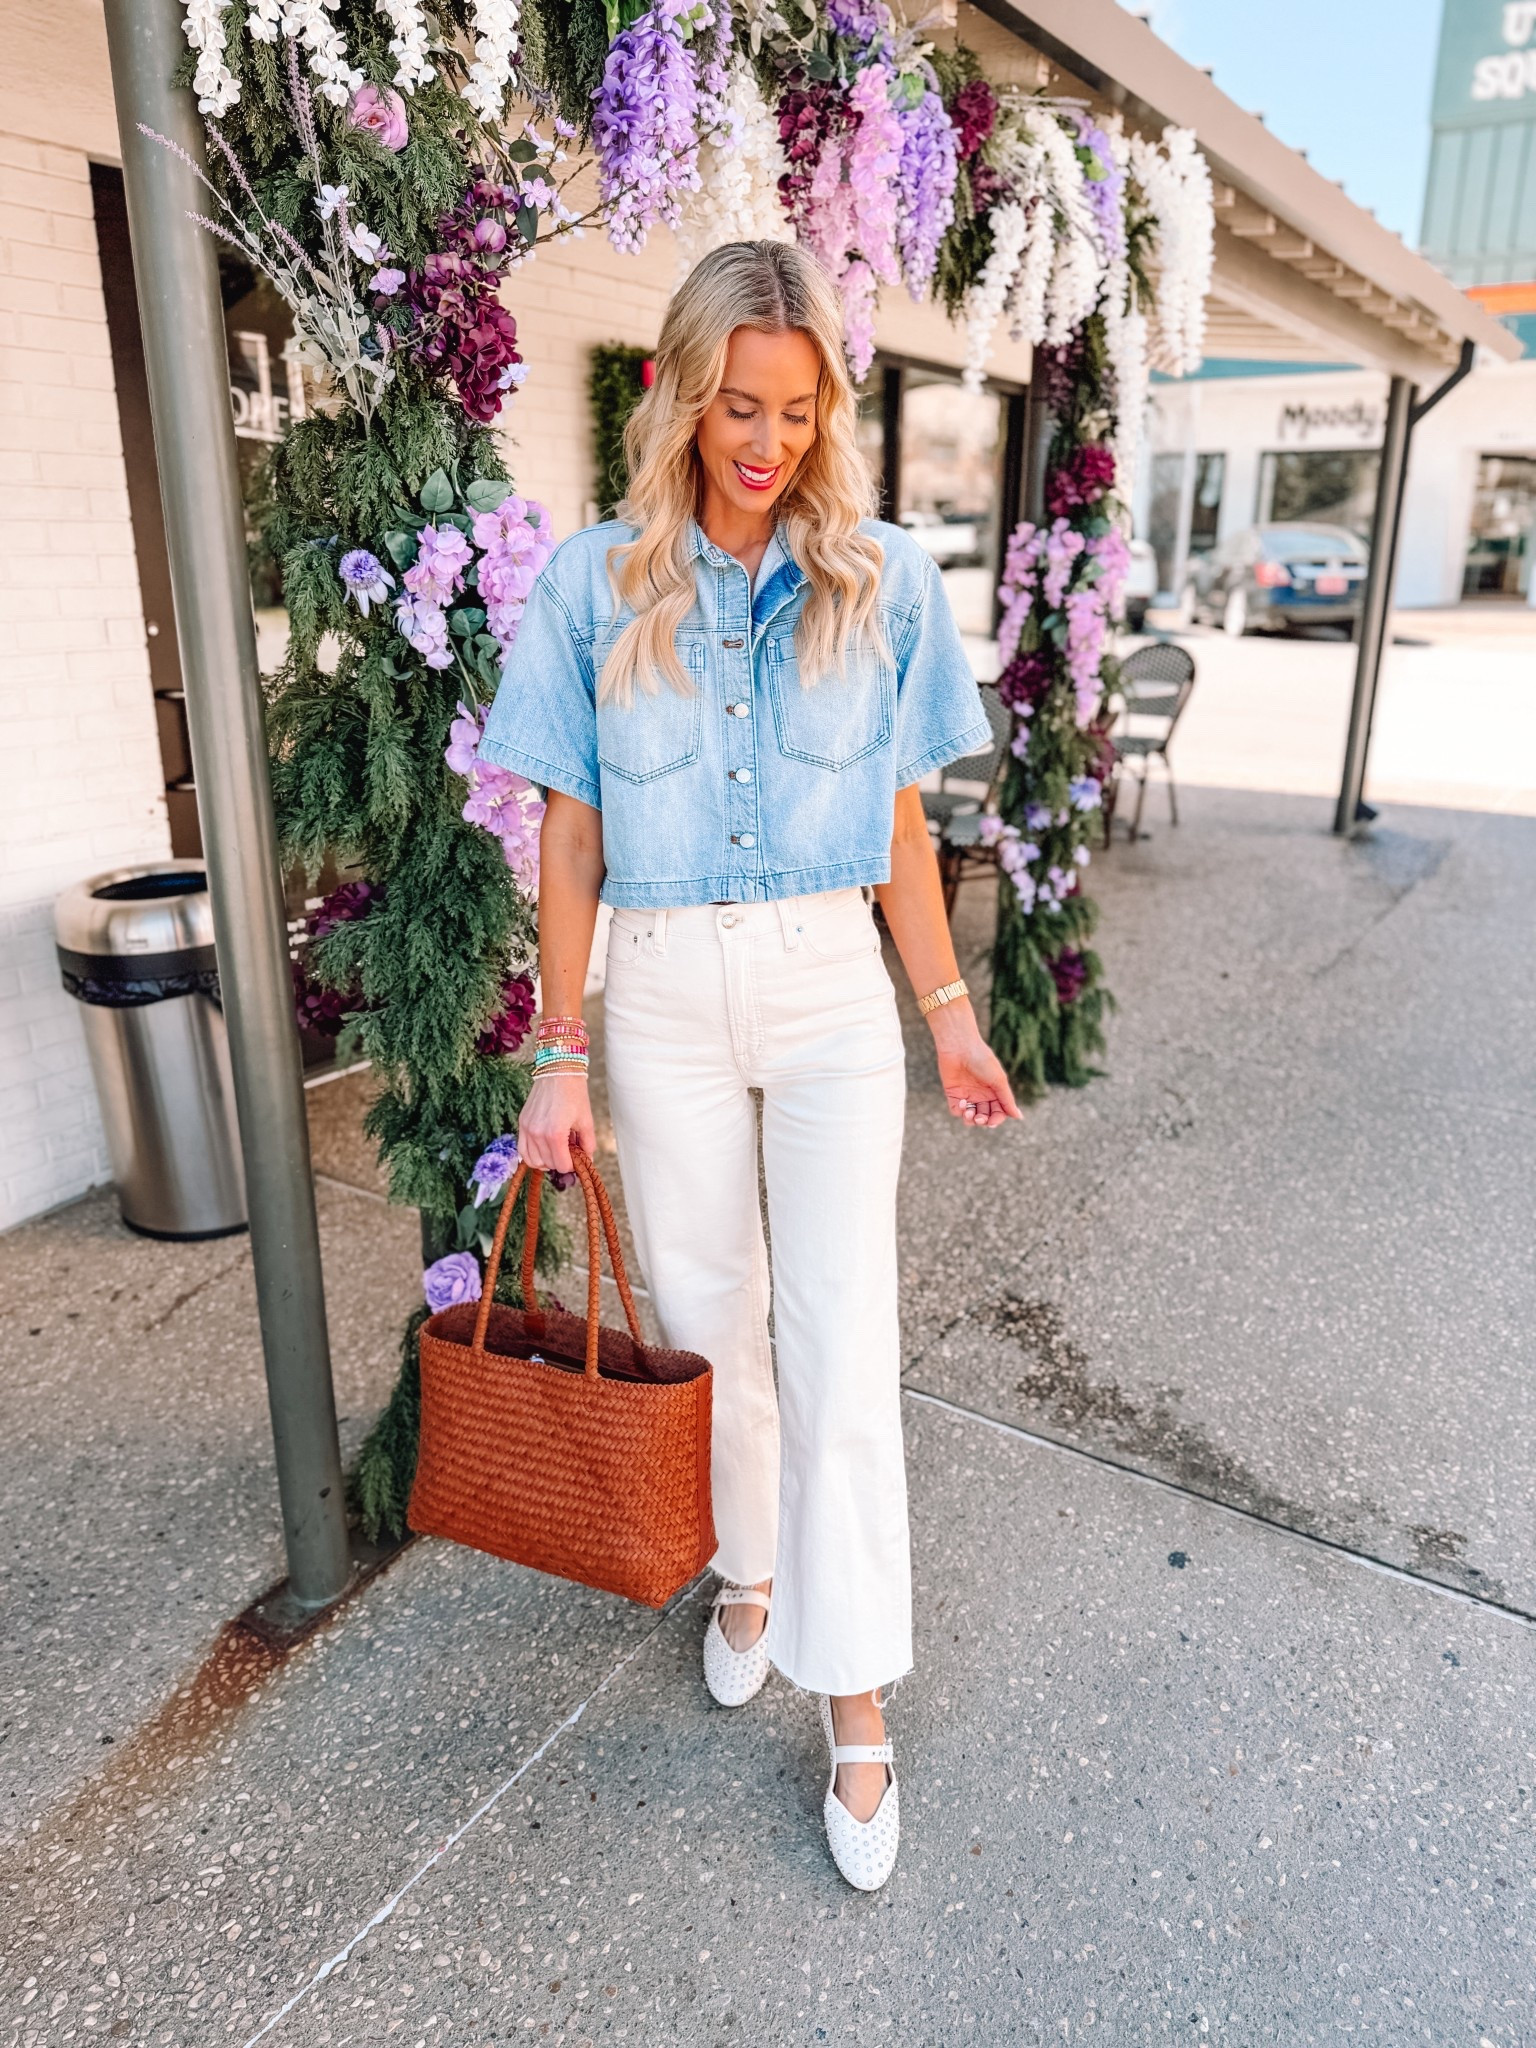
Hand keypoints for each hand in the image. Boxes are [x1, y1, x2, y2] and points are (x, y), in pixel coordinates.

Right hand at [517, 1073, 595, 1172]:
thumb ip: (587, 1145)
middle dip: (560, 1162)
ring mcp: (527, 1128)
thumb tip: (587, 1161)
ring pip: (533, 1160)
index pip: (561, 1165)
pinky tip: (543, 1150)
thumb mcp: (586, 1121)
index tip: (577, 1158)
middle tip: (569, 1152)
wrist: (558, 1070)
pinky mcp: (522, 1122)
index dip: (572, 1166)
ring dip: (546, 1161)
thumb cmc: (574, 1094)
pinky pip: (522, 1149)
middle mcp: (538, 1133)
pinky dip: (532, 1155)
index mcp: (555, 1134)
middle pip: (548, 1164)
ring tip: (556, 1150)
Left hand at [930, 1004, 1021, 1128]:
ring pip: (970, 1117)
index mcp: (994, 1091)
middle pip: (985, 1116)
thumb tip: (1019, 1117)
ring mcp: (967, 1095)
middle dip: (983, 1121)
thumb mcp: (998, 1081)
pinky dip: (959, 1112)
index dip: (996, 1119)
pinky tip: (962, 1103)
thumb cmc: (982, 1060)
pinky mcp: (953, 1094)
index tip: (993, 1122)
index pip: (998, 1112)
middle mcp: (981, 1095)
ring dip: (971, 1120)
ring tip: (970, 1113)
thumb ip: (1007, 1100)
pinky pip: (956, 1111)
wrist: (959, 1046)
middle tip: (981, 1118)